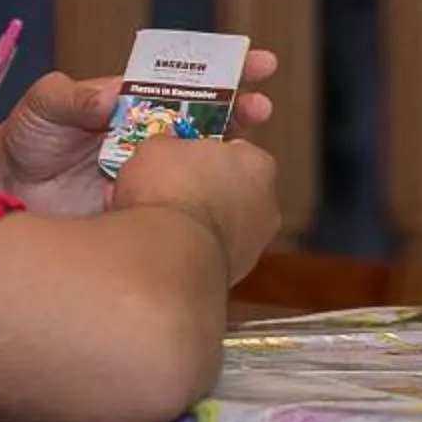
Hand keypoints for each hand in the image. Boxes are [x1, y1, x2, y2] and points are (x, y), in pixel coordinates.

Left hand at [0, 51, 280, 216]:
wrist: (8, 192)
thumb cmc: (27, 136)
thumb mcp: (43, 105)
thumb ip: (71, 96)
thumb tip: (110, 96)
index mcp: (136, 98)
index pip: (189, 77)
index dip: (227, 67)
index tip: (259, 62)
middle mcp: (153, 132)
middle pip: (210, 117)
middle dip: (242, 109)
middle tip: (260, 108)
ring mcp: (154, 169)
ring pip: (205, 160)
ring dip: (230, 156)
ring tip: (249, 154)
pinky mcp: (147, 205)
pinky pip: (183, 201)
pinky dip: (205, 199)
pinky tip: (222, 201)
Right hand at [113, 134, 280, 280]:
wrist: (168, 254)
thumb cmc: (170, 192)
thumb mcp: (156, 148)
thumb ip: (168, 147)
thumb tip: (163, 151)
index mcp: (257, 163)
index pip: (234, 151)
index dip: (203, 154)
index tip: (180, 159)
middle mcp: (266, 205)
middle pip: (230, 190)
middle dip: (200, 191)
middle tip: (165, 191)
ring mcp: (253, 244)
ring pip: (219, 226)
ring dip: (193, 225)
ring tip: (155, 224)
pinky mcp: (234, 275)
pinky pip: (208, 254)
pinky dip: (189, 251)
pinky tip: (162, 249)